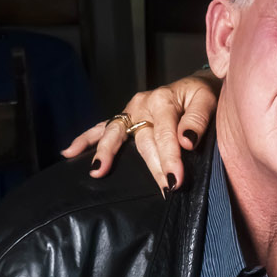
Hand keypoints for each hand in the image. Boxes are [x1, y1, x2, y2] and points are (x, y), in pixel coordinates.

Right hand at [60, 71, 219, 190]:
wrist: (196, 87)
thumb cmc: (202, 96)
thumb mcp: (207, 101)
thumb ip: (198, 120)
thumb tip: (186, 141)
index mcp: (162, 100)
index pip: (165, 134)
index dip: (170, 158)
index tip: (176, 180)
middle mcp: (142, 104)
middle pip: (143, 141)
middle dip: (153, 167)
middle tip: (165, 188)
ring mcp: (130, 111)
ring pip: (116, 135)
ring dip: (107, 154)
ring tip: (98, 171)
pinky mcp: (125, 118)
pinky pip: (102, 128)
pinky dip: (86, 139)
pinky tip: (68, 152)